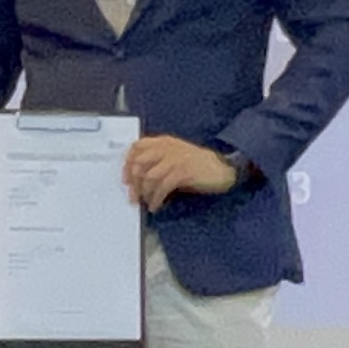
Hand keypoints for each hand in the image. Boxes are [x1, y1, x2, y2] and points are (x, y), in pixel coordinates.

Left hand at [123, 135, 239, 210]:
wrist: (223, 169)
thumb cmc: (198, 165)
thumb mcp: (175, 157)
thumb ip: (157, 161)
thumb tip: (137, 178)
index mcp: (163, 142)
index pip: (137, 147)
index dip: (127, 163)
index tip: (125, 179)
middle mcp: (167, 147)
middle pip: (139, 163)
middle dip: (133, 182)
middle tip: (133, 196)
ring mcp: (175, 159)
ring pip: (149, 177)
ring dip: (145, 193)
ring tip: (147, 202)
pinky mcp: (182, 172)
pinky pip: (162, 187)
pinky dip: (156, 199)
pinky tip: (156, 206)